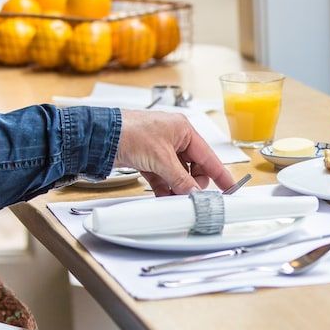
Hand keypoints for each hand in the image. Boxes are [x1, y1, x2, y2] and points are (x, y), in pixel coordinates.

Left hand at [116, 110, 234, 195]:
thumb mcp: (162, 159)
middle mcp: (173, 138)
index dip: (220, 173)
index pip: (208, 155)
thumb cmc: (129, 132)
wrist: (100, 135)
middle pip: (193, 167)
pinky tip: (164, 196)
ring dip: (177, 187)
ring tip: (175, 198)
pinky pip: (163, 177)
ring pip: (178, 174)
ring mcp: (160, 149)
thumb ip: (181, 179)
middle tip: (191, 195)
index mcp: (183, 130)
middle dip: (193, 183)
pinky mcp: (147, 159)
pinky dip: (164, 188)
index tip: (230, 187)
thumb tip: (194, 193)